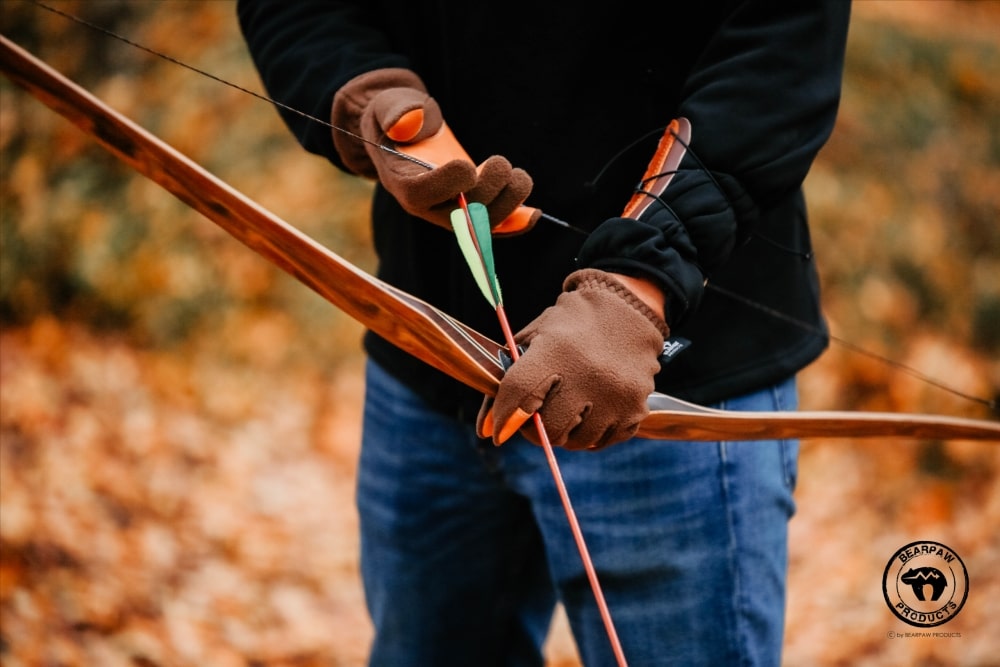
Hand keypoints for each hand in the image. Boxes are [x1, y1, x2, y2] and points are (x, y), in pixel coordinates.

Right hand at [331, 68, 537, 233]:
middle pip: (457, 214)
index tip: (468, 166)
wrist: (409, 131)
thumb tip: (407, 121)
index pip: (421, 194)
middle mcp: (425, 205)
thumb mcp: (391, 104)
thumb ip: (398, 112)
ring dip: (507, 204)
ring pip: (480, 224)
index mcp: (401, 180)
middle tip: (502, 163)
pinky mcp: (468, 210)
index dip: (447, 185)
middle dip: (486, 191)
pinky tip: (533, 213)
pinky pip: (492, 226)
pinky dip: (514, 223)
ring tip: (521, 177)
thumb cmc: (400, 116)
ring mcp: (448, 211)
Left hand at [477, 269, 668, 449]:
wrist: (628, 311)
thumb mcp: (533, 340)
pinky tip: (589, 414)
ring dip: (565, 434)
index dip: (504, 418)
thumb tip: (485, 432)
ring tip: (565, 413)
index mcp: (557, 349)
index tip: (499, 431)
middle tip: (535, 419)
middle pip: (549, 427)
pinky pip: (603, 441)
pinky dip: (591, 435)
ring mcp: (616, 394)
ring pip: (576, 441)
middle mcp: (589, 374)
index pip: (521, 394)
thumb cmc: (569, 327)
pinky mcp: (636, 408)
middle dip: (535, 430)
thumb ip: (506, 383)